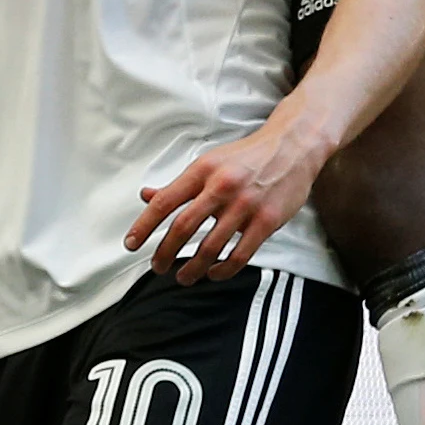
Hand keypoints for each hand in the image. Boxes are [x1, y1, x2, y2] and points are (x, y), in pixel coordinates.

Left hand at [126, 111, 333, 283]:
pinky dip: (223, 270)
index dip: (143, 225)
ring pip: (210, 247)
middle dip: (165, 253)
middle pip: (183, 227)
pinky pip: (240, 255)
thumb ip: (178, 184)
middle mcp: (221, 186)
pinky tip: (214, 273)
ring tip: (183, 277)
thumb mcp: (209, 163)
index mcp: (202, 170)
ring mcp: (245, 205)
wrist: (293, 147)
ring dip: (192, 269)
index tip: (131, 244)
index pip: (165, 201)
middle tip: (157, 267)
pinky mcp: (266, 221)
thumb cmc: (247, 157)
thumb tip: (146, 196)